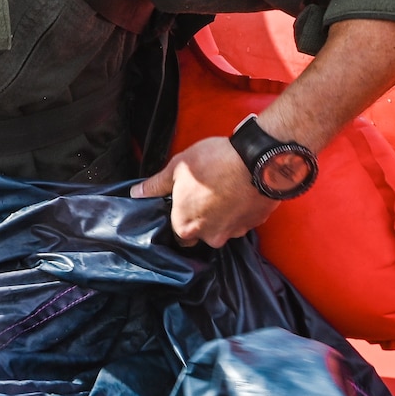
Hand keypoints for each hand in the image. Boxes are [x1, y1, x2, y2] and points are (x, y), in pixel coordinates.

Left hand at [133, 136, 279, 247]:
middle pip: (201, 233)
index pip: (177, 233)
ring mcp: (236, 231)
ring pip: (224, 227)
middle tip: (203, 194)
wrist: (257, 159)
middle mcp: (211, 236)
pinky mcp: (256, 222)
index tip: (182, 203)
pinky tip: (238, 191)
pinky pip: (243, 220)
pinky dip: (240, 209)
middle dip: (202, 218)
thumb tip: (137, 193)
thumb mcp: (176, 169)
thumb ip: (155, 186)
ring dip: (222, 214)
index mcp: (186, 227)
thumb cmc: (213, 163)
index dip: (179, 217)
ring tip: (222, 189)